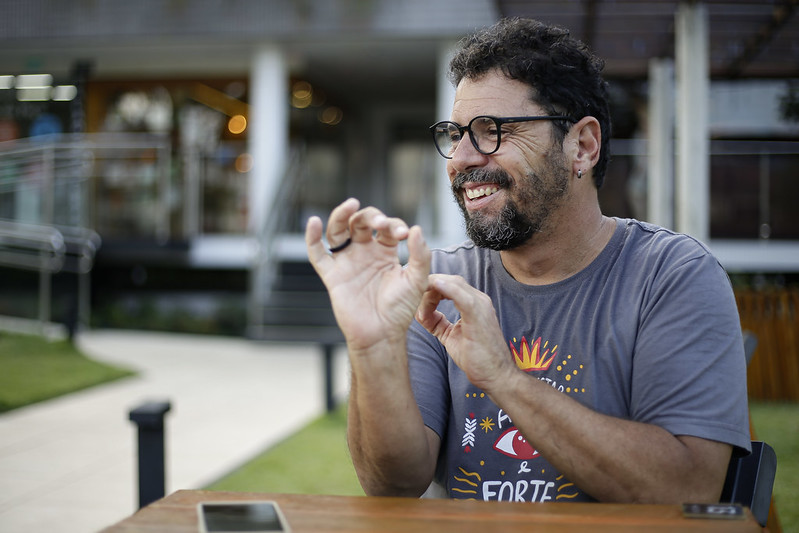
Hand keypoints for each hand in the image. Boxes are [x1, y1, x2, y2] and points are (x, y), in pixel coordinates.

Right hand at [306, 198, 430, 352]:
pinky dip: (311, 237)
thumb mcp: (417, 280)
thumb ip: (420, 255)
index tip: (404, 234)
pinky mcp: (332, 274)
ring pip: (338, 230)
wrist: (382, 334)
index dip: (394, 225)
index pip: (387, 227)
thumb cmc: (400, 310)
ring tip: (351, 205)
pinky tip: (313, 222)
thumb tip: (417, 229)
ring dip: (342, 215)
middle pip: (361, 222)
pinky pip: (317, 253)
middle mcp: (365, 252)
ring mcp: (347, 261)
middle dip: (371, 216)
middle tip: (381, 223)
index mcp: (386, 251)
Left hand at [415, 274, 517, 391]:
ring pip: (453, 284)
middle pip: (449, 280)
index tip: (413, 297)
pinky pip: (462, 296)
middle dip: (427, 286)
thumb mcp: (450, 336)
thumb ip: (438, 323)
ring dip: (431, 289)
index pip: (449, 284)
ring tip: (416, 300)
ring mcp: (480, 306)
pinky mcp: (478, 315)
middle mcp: (478, 300)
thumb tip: (421, 315)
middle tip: (411, 298)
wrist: (496, 376)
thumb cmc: (477, 358)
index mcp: (473, 304)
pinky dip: (446, 288)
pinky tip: (433, 286)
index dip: (430, 288)